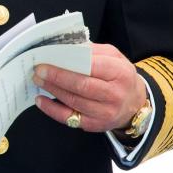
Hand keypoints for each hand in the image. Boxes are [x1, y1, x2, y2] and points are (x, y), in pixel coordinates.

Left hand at [33, 44, 147, 133]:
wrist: (134, 104)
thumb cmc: (120, 77)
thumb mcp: (114, 58)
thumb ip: (94, 51)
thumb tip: (67, 47)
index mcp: (120, 73)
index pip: (92, 67)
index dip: (68, 63)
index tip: (49, 59)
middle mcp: (114, 94)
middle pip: (81, 85)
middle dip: (56, 77)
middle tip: (38, 70)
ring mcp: (104, 112)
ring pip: (73, 101)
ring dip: (52, 90)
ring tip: (38, 80)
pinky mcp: (94, 125)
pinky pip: (68, 117)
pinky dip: (51, 109)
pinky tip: (41, 100)